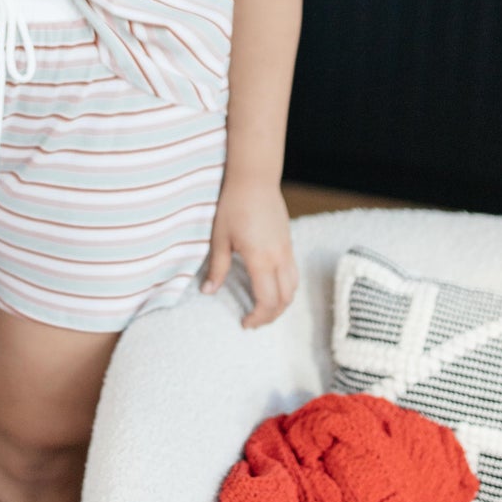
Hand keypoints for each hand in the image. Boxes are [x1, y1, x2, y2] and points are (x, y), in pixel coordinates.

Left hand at [201, 176, 298, 327]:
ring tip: (263, 308)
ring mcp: (287, 250)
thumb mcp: (219, 238)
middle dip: (271, 316)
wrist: (255, 178)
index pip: (267, 300)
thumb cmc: (233, 205)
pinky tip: (270, 286)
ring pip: (294, 287)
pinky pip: (293, 272)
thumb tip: (208, 291)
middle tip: (253, 321)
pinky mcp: (288, 242)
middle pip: (285, 299)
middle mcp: (280, 258)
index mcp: (261, 260)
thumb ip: (217, 268)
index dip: (258, 317)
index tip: (245, 323)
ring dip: (281, 303)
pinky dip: (285, 288)